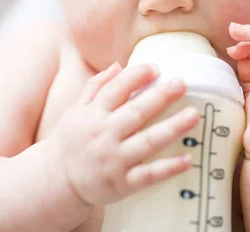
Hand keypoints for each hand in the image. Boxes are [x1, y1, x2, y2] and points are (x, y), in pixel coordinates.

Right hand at [48, 63, 198, 205]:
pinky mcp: (123, 183)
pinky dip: (169, 168)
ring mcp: (115, 160)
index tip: (156, 68)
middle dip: (160, 96)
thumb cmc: (72, 141)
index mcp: (94, 115)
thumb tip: (118, 65)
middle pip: (137, 112)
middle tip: (181, 83)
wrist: (56, 182)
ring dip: (172, 128)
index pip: (116, 90)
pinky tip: (187, 158)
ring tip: (193, 115)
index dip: (136, 76)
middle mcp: (105, 135)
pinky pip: (149, 175)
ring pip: (148, 142)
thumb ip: (96, 87)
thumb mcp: (76, 111)